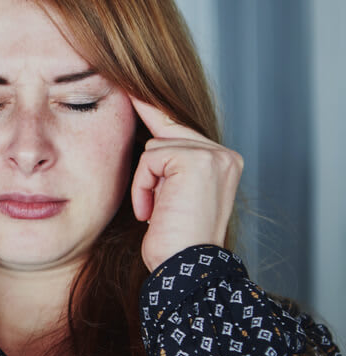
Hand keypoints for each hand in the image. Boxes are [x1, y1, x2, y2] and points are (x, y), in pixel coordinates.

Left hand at [129, 96, 242, 271]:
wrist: (184, 270)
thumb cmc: (172, 241)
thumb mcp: (170, 196)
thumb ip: (168, 166)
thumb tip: (146, 140)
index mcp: (222, 161)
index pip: (179, 127)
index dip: (152, 108)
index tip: (129, 85)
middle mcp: (224, 154)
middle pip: (164, 132)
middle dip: (147, 164)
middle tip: (151, 196)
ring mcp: (214, 155)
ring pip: (153, 146)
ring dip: (145, 181)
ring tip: (157, 212)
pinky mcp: (196, 160)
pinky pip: (150, 158)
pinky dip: (143, 185)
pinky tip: (153, 211)